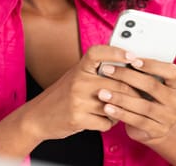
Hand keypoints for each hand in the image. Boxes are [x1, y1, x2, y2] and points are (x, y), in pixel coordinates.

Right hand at [23, 45, 139, 139]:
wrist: (37, 117)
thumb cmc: (61, 97)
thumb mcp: (75, 77)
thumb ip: (95, 72)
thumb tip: (125, 67)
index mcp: (79, 68)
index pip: (98, 53)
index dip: (116, 52)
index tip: (132, 57)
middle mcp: (78, 82)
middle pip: (118, 84)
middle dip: (133, 93)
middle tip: (138, 96)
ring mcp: (77, 100)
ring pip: (115, 105)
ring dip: (120, 111)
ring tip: (114, 109)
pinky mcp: (78, 118)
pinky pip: (106, 122)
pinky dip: (108, 123)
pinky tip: (101, 120)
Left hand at [96, 56, 175, 144]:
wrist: (153, 126)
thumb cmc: (145, 97)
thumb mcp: (147, 83)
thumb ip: (139, 71)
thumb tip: (118, 54)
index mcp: (175, 84)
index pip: (172, 71)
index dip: (153, 65)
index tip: (132, 59)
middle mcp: (174, 100)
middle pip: (152, 86)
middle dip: (127, 76)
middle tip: (107, 70)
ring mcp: (168, 117)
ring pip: (143, 105)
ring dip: (120, 98)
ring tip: (102, 92)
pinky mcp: (157, 130)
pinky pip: (137, 120)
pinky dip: (121, 113)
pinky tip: (107, 108)